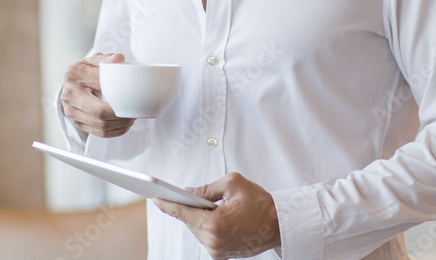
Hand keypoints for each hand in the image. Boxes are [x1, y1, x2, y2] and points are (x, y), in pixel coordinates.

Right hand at [60, 52, 135, 138]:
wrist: (71, 82)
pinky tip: (123, 125)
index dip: (119, 93)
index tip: (132, 95)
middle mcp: (69, 94)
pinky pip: (98, 132)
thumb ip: (107, 59)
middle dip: (120, 114)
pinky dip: (114, 131)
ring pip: (100, 124)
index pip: (100, 85)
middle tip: (133, 111)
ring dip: (120, 124)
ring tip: (130, 117)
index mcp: (74, 75)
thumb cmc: (86, 71)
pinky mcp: (76, 122)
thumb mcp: (95, 60)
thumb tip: (119, 58)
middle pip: (99, 111)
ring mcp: (71, 111)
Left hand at [153, 172, 280, 258]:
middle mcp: (214, 241)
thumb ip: (206, 188)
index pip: (184, 212)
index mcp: (215, 223)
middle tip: (173, 196)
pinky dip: (205, 226)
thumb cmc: (260, 202)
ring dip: (196, 218)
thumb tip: (188, 192)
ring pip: (197, 230)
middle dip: (184, 208)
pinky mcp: (223, 255)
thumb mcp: (232, 184)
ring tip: (195, 205)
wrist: (279, 224)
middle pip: (189, 222)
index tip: (155, 198)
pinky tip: (208, 216)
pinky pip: (206, 238)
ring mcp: (218, 251)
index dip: (168, 204)